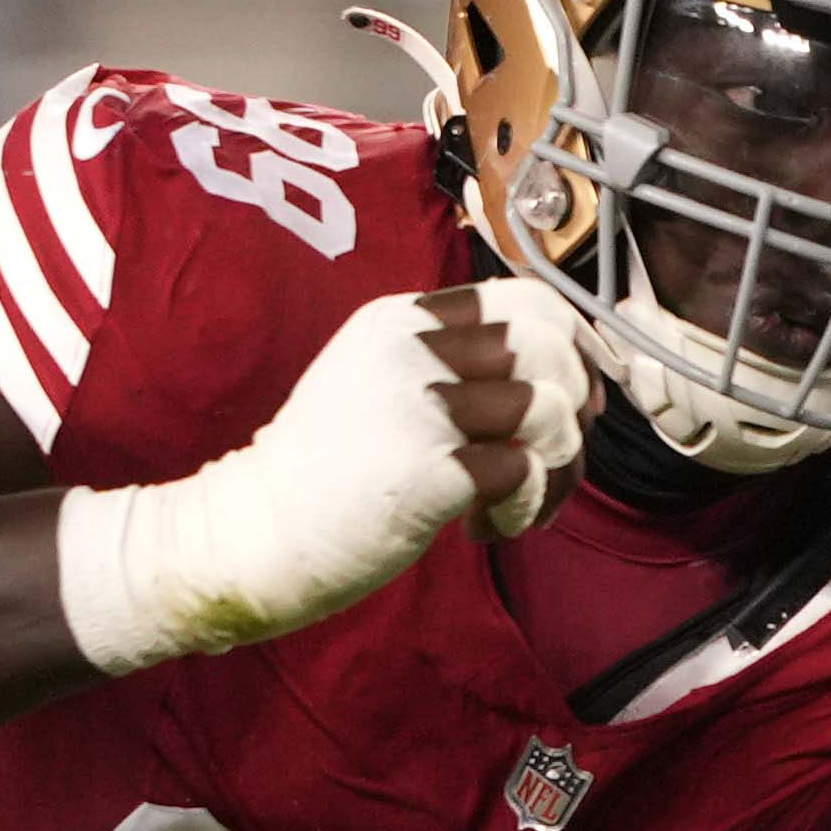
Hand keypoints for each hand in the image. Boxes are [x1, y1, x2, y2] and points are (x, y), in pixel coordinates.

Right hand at [56, 281, 592, 670]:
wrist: (255, 531)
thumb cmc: (324, 472)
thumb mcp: (375, 382)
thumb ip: (444, 365)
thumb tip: (550, 379)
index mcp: (401, 321)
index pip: (524, 298)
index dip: (570, 346)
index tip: (572, 396)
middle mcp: (413, 350)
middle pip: (549, 347)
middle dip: (575, 406)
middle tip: (551, 456)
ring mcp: (422, 407)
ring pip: (550, 408)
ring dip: (558, 465)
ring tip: (518, 503)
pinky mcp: (433, 470)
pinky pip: (527, 473)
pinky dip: (527, 508)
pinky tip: (485, 529)